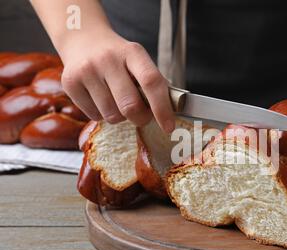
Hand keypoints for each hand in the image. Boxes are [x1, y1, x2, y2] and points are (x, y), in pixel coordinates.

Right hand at [59, 29, 174, 131]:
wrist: (83, 40)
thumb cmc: (120, 58)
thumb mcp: (139, 61)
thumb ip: (154, 84)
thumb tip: (169, 114)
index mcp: (133, 52)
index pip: (151, 82)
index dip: (162, 108)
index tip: (169, 126)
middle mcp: (108, 59)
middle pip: (130, 106)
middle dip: (141, 118)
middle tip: (142, 116)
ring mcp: (86, 71)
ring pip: (112, 115)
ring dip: (120, 117)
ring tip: (117, 100)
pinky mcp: (70, 84)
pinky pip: (94, 116)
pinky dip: (102, 114)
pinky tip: (101, 98)